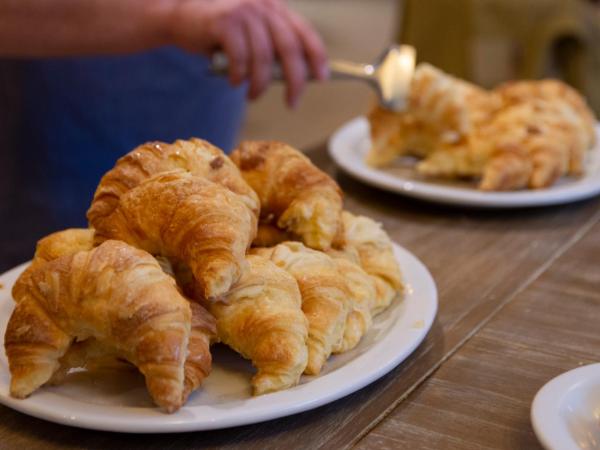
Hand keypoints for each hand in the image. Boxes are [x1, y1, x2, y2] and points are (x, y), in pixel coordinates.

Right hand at [168, 0, 328, 106]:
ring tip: (253, 96)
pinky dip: (240, 76)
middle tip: (293, 103)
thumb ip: (271, 48)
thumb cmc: (219, 32)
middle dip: (295, 81)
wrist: (179, 16)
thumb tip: (294, 80)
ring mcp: (244, 12)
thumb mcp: (251, 34)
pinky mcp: (225, 22)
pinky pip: (240, 58)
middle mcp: (263, 6)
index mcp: (275, 8)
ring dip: (260, 85)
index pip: (305, 32)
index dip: (317, 57)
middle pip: (289, 48)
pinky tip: (235, 83)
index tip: (322, 78)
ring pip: (263, 58)